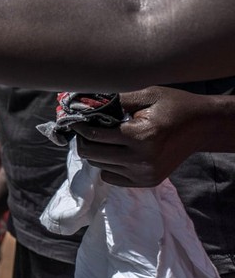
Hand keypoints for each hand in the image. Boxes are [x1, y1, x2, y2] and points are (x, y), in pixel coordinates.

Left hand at [73, 86, 213, 186]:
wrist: (203, 126)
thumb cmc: (174, 106)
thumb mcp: (147, 95)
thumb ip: (115, 101)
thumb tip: (84, 103)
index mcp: (141, 136)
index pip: (95, 135)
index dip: (80, 126)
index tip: (74, 119)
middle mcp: (142, 160)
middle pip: (91, 154)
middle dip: (84, 139)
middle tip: (87, 128)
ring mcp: (145, 174)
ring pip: (99, 166)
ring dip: (96, 152)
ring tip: (105, 138)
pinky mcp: (147, 182)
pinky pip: (111, 176)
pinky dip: (107, 164)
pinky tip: (117, 151)